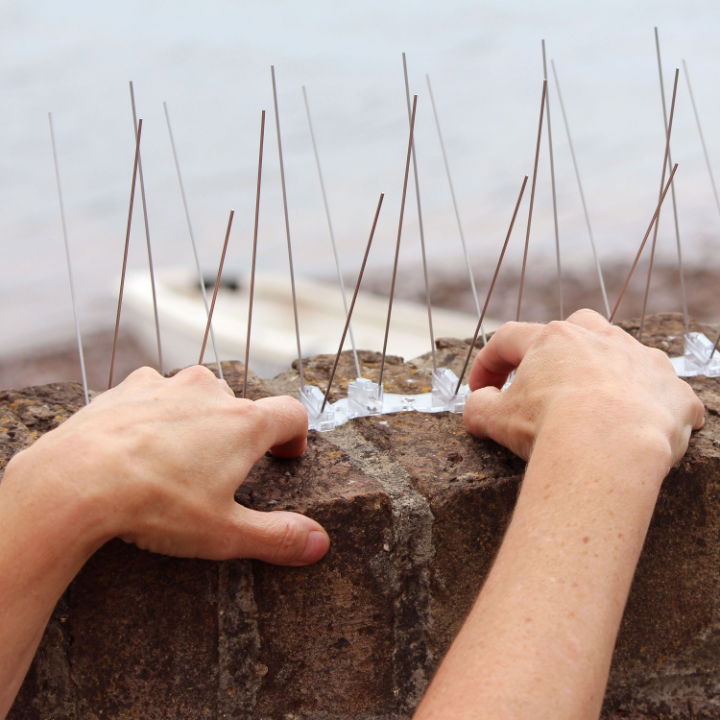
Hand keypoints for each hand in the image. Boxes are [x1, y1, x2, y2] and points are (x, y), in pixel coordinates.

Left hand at [5, 365, 329, 565]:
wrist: (73, 480)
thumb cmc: (155, 505)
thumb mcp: (224, 532)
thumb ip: (278, 536)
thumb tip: (320, 543)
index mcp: (243, 424)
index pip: (292, 412)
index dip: (296, 435)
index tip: (286, 456)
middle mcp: (210, 393)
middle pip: (241, 406)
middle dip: (239, 434)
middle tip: (224, 470)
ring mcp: (168, 386)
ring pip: (198, 396)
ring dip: (198, 420)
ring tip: (179, 457)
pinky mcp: (129, 387)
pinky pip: (155, 393)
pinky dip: (157, 413)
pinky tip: (140, 443)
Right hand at [463, 309, 703, 463]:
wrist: (609, 448)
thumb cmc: (548, 426)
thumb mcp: (494, 419)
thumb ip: (478, 407)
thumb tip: (478, 405)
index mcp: (552, 339)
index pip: (508, 339)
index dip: (488, 364)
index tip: (480, 391)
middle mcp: (599, 338)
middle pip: (576, 326)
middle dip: (558, 349)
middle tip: (545, 384)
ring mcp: (642, 359)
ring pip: (624, 352)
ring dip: (609, 372)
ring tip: (598, 405)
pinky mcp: (673, 390)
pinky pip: (665, 391)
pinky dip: (654, 405)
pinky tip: (643, 426)